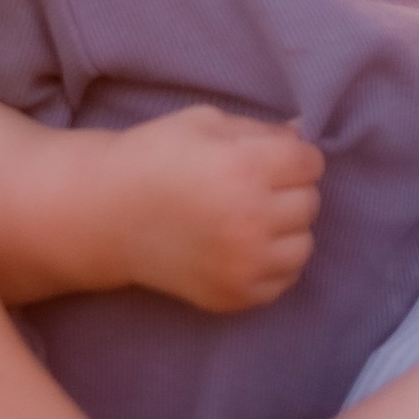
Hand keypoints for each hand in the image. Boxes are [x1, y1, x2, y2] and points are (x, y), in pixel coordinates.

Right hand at [113, 108, 323, 315]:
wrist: (107, 214)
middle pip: (310, 202)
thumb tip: (303, 135)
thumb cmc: (154, 157)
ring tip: (251, 218)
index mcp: (246, 168)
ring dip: (286, 229)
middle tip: (253, 188)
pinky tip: (242, 246)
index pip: (311, 162)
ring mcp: (244, 263)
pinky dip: (272, 262)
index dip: (293, 156)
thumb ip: (260, 130)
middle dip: (289, 190)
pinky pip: (284, 279)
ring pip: (303, 244)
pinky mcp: (235, 295)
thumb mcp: (205, 123)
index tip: (269, 159)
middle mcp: (252, 219)